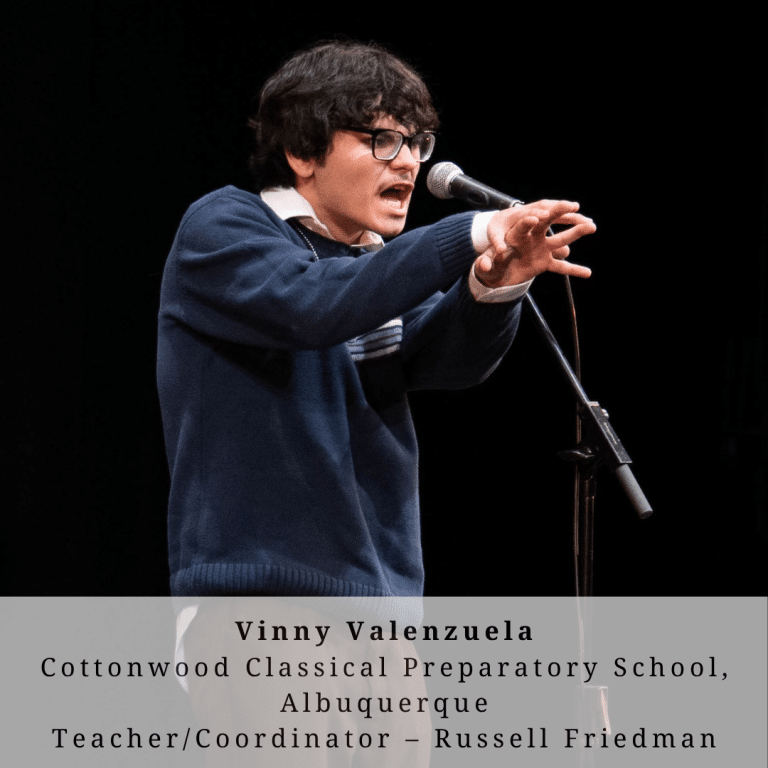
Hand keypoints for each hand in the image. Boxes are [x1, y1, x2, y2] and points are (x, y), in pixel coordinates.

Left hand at [475, 200, 595, 287]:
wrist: (498, 269)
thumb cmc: (492, 260)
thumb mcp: (486, 261)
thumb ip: (485, 262)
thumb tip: (482, 266)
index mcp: (515, 233)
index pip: (524, 222)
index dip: (531, 220)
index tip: (538, 215)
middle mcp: (532, 236)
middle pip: (548, 220)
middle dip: (559, 211)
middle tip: (572, 205)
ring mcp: (541, 248)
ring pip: (561, 238)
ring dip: (576, 231)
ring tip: (592, 226)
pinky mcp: (545, 261)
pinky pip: (561, 265)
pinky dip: (573, 269)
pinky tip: (587, 273)